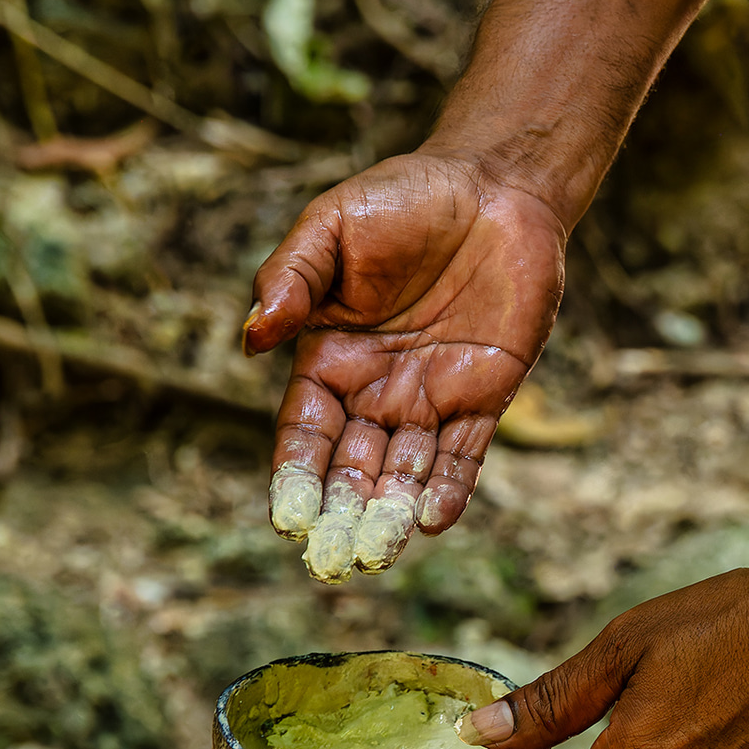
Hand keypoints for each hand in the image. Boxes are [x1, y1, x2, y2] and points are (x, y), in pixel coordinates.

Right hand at [244, 150, 565, 581]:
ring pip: (405, 473)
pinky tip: (432, 519)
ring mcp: (431, 400)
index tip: (288, 517)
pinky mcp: (486, 399)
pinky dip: (450, 489)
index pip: (305, 432)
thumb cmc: (404, 200)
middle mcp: (376, 392)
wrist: (497, 187)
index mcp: (328, 359)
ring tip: (378, 552)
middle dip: (342, 514)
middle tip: (333, 560)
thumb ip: (291, 278)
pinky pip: (465, 456)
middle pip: (352, 469)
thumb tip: (251, 336)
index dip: (295, 476)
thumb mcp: (332, 227)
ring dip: (390, 514)